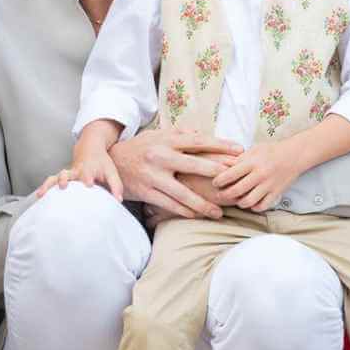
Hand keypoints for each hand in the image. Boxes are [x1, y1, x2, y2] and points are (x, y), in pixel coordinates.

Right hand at [35, 150, 122, 200]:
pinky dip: (45, 187)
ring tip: (43, 193)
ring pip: (56, 177)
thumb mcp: (112, 171)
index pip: (88, 173)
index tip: (88, 184)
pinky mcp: (62, 177)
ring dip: (50, 184)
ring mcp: (68, 174)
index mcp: (89, 169)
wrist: (90, 148)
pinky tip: (39, 195)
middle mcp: (76, 170)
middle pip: (69, 174)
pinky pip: (51, 181)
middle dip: (64, 179)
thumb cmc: (101, 162)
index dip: (87, 178)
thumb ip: (115, 186)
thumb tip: (118, 200)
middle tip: (62, 186)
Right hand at [110, 128, 243, 219]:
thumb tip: (201, 133)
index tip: (239, 150)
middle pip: (195, 165)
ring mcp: (153, 176)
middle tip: (236, 182)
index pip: (199, 141)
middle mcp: (161, 156)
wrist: (110, 162)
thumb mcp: (157, 135)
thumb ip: (179, 134)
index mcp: (166, 140)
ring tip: (219, 212)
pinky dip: (185, 211)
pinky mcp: (146, 192)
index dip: (220, 145)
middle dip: (218, 173)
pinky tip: (198, 216)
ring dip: (203, 204)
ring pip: (183, 193)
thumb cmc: (140, 147)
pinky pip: (169, 205)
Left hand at [213, 141, 301, 212]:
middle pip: (237, 190)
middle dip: (225, 195)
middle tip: (220, 195)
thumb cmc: (271, 151)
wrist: (294, 155)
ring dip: (239, 203)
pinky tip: (251, 203)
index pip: (230, 174)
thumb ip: (240, 159)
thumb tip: (223, 167)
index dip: (219, 180)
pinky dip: (254, 207)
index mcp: (252, 162)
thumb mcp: (254, 150)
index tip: (215, 183)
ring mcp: (269, 185)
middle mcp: (260, 174)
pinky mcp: (276, 193)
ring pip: (248, 201)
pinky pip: (262, 206)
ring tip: (236, 199)